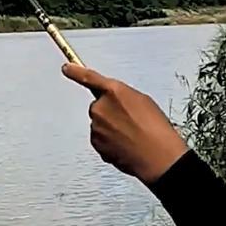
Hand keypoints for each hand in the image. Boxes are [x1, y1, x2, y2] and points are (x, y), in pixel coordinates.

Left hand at [62, 63, 188, 184]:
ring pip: (99, 124)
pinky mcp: (95, 142)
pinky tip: (126, 145)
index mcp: (114, 91)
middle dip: (110, 113)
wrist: (158, 157)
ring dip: (111, 129)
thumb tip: (115, 101)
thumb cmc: (156, 129)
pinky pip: (99, 139)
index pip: (89, 77)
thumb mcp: (143, 101)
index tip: (67, 68)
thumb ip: (122, 96)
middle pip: (98, 106)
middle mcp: (100, 107)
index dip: (76, 71)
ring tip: (132, 136)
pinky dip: (109, 142)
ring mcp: (96, 125)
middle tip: (130, 123)